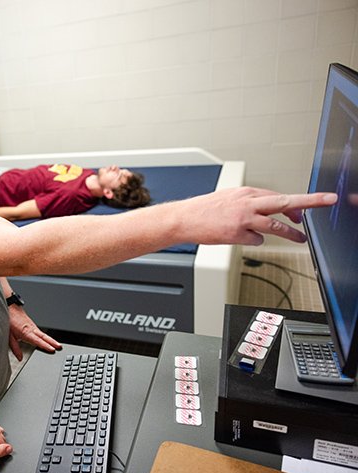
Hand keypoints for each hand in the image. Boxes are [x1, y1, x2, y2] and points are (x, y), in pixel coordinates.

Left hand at [8, 306, 61, 360]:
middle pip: (44, 337)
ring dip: (51, 339)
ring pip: (44, 334)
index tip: (52, 349)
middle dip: (52, 342)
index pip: (37, 340)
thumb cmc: (9, 321)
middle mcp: (31, 329)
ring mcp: (33, 326)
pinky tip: (48, 339)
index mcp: (26, 333)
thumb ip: (15, 348)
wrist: (11, 308)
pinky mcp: (32, 325)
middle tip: (60, 347)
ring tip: (58, 345)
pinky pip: (41, 332)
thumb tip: (20, 358)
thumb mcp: (9, 337)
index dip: (45, 345)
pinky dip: (46, 336)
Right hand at [181, 187, 336, 245]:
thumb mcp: (230, 198)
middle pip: (285, 201)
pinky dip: (253, 240)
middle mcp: (247, 202)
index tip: (312, 204)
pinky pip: (256, 240)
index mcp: (247, 192)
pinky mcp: (237, 233)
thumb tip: (272, 212)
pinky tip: (242, 238)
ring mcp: (243, 218)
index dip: (297, 203)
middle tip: (328, 200)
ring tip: (301, 239)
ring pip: (276, 225)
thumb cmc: (205, 210)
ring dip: (291, 233)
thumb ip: (252, 203)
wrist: (183, 218)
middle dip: (309, 201)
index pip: (278, 195)